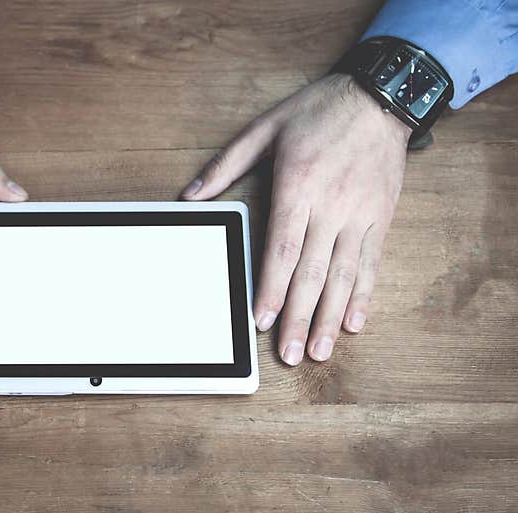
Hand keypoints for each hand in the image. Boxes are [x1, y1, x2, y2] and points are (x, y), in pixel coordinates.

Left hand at [182, 74, 410, 364]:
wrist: (381, 96)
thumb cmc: (318, 112)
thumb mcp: (264, 128)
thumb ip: (226, 165)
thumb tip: (191, 195)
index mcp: (298, 186)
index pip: (283, 249)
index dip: (272, 287)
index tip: (262, 320)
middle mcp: (331, 206)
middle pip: (311, 272)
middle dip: (298, 317)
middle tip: (288, 354)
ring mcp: (359, 215)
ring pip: (342, 275)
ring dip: (329, 316)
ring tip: (319, 350)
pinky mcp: (381, 218)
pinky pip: (371, 263)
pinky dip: (362, 295)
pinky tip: (353, 322)